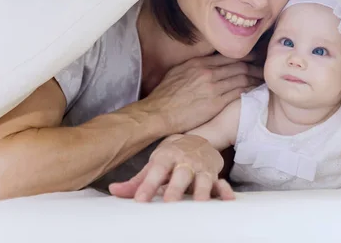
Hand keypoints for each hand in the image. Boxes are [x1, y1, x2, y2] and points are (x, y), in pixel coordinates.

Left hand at [109, 134, 234, 201]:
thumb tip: (113, 191)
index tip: (140, 200)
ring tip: (200, 203)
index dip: (147, 185)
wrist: (198, 137)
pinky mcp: (215, 174)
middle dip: (176, 188)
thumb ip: (136, 181)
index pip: (156, 172)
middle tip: (170, 201)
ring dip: (203, 190)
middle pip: (181, 174)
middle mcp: (185, 161)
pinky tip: (227, 199)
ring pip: (204, 179)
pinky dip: (226, 190)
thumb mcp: (154, 164)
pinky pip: (222, 182)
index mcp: (167, 157)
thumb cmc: (172, 155)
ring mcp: (201, 168)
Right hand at [143, 53, 262, 133]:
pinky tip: (256, 91)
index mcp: (198, 63)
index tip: (254, 58)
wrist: (158, 113)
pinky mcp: (216, 102)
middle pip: (238, 65)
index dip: (244, 57)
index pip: (228, 56)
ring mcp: (212, 86)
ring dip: (255, 78)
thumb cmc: (164, 96)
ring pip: (241, 78)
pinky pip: (239, 92)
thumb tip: (204, 64)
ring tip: (264, 79)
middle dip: (254, 66)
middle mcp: (207, 71)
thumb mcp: (177, 72)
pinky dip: (250, 90)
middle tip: (264, 68)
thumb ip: (194, 66)